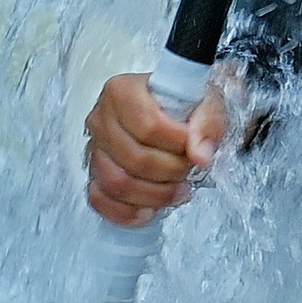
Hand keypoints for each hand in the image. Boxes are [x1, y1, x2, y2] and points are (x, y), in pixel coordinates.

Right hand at [84, 71, 231, 227]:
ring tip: (179, 189)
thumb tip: (200, 154)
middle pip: (134, 158)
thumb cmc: (184, 103)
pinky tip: (149, 211)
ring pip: (116, 182)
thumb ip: (207, 123)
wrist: (172, 109)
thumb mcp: (206, 101)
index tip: (195, 147)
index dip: (176, 143)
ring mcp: (95, 147)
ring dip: (153, 194)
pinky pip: (99, 199)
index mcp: (123, 91)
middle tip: (190, 169)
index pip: (147, 125)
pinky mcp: (94, 172)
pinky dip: (125, 211)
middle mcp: (102, 118)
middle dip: (170, 171)